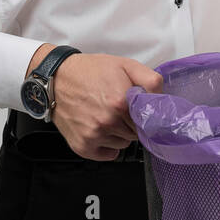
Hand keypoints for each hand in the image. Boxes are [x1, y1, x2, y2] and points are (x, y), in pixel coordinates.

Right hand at [31, 45, 162, 160]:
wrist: (57, 78)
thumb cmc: (91, 71)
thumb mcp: (125, 65)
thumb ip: (149, 80)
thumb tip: (162, 98)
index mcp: (121, 102)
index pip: (147, 121)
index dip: (143, 114)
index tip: (136, 109)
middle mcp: (108, 122)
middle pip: (135, 134)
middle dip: (131, 123)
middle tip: (118, 109)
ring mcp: (94, 136)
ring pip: (123, 144)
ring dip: (119, 134)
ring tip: (106, 116)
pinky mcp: (83, 146)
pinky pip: (108, 155)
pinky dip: (108, 146)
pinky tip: (100, 130)